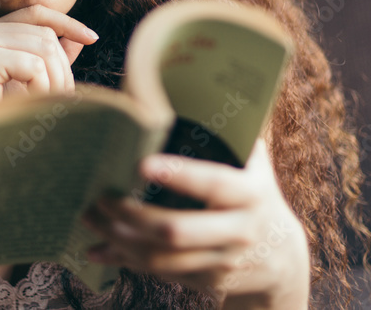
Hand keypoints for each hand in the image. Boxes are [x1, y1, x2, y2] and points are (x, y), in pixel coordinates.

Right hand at [0, 4, 98, 102]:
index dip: (66, 22)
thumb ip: (51, 58)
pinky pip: (32, 66)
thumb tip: (82, 37)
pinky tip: (27, 103)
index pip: (35, 14)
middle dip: (62, 67)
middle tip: (64, 96)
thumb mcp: (30, 80)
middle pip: (44, 34)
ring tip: (45, 103)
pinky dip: (40, 88)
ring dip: (53, 81)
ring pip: (43, 49)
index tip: (92, 38)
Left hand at [82, 139, 309, 308]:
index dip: (181, 176)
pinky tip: (99, 246)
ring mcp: (223, 261)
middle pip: (177, 231)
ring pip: (162, 258)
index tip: (143, 165)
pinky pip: (160, 273)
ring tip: (91, 217)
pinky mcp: (207, 282)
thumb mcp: (250, 162)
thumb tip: (174, 89)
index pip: (215, 185)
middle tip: (101, 196)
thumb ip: (224, 132)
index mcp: (251, 193)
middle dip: (132, 215)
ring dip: (120, 239)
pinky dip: (125, 260)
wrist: (279, 254)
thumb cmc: (251, 190)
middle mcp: (240, 230)